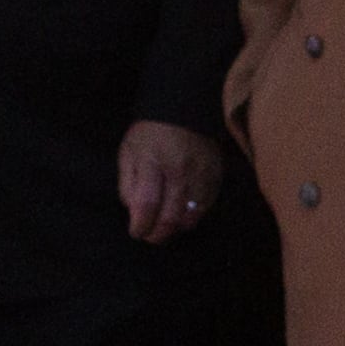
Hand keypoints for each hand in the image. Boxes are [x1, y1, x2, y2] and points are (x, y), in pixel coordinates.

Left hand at [118, 120, 226, 245]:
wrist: (185, 109)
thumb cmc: (151, 133)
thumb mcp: (129, 152)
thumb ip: (128, 184)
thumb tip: (134, 213)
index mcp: (153, 162)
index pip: (147, 205)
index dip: (140, 226)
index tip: (136, 231)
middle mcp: (180, 171)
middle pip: (170, 218)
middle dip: (157, 234)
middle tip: (149, 236)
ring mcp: (201, 176)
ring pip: (190, 218)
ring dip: (175, 228)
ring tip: (165, 227)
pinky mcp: (216, 177)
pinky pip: (206, 208)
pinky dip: (192, 217)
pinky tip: (182, 214)